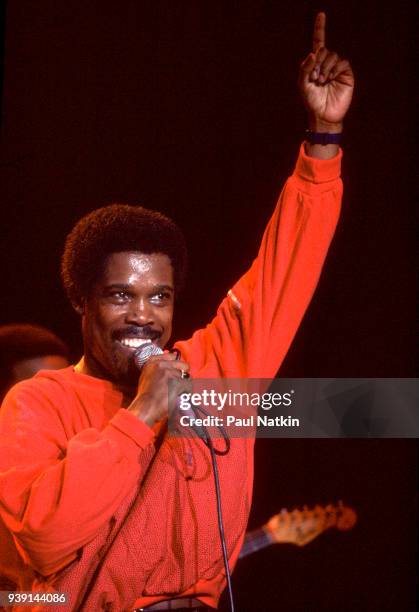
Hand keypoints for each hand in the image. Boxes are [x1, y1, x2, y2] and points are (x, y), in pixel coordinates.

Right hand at [128, 352, 190, 426]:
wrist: (144, 409)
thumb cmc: (145, 397)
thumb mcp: (147, 377)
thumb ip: (158, 369)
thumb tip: (173, 365)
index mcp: (152, 362)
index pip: (171, 356)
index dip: (176, 366)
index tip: (175, 373)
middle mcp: (161, 365)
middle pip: (183, 365)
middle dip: (183, 375)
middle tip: (179, 385)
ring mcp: (169, 373)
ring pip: (187, 377)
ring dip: (184, 386)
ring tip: (175, 394)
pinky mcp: (176, 382)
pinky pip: (189, 386)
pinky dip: (187, 393)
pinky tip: (179, 398)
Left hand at [298, 12, 353, 131]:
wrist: (323, 115)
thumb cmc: (311, 101)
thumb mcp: (302, 85)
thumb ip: (304, 68)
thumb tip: (313, 53)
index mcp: (315, 63)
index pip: (318, 42)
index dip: (320, 28)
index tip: (321, 14)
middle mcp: (326, 63)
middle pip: (323, 50)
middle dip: (317, 63)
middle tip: (315, 78)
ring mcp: (337, 68)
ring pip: (332, 56)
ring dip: (325, 68)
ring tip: (322, 82)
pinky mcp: (346, 74)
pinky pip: (342, 63)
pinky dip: (334, 70)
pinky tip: (330, 80)